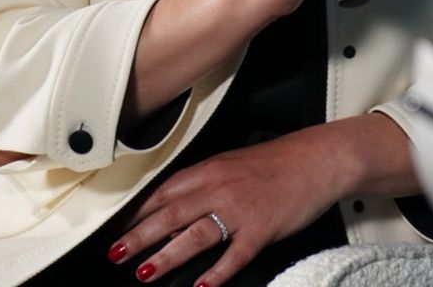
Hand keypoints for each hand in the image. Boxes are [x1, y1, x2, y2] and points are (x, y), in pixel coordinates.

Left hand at [108, 127, 347, 285]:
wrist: (318, 159)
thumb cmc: (277, 163)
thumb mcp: (231, 165)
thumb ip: (201, 187)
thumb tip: (172, 212)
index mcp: (209, 171)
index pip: (162, 193)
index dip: (135, 213)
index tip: (114, 228)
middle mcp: (220, 189)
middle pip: (170, 215)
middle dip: (139, 237)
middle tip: (116, 254)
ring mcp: (241, 210)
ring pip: (196, 236)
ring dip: (167, 256)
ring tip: (146, 273)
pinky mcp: (262, 228)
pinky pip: (236, 254)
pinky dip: (218, 272)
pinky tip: (203, 285)